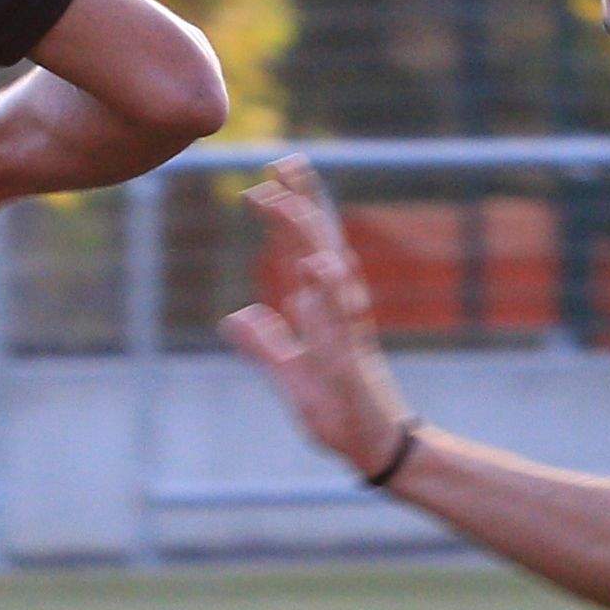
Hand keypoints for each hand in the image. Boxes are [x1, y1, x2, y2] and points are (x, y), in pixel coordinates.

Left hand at [219, 161, 413, 482]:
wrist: (372, 448)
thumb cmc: (338, 413)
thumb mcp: (290, 376)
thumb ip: (267, 346)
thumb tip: (237, 318)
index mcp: (321, 311)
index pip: (300, 252)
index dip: (285, 216)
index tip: (265, 181)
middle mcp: (336, 310)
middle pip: (318, 245)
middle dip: (301, 202)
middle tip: (284, 160)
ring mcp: (345, 331)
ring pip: (328, 271)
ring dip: (308, 235)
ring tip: (287, 200)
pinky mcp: (349, 359)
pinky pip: (338, 320)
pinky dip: (329, 292)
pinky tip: (315, 265)